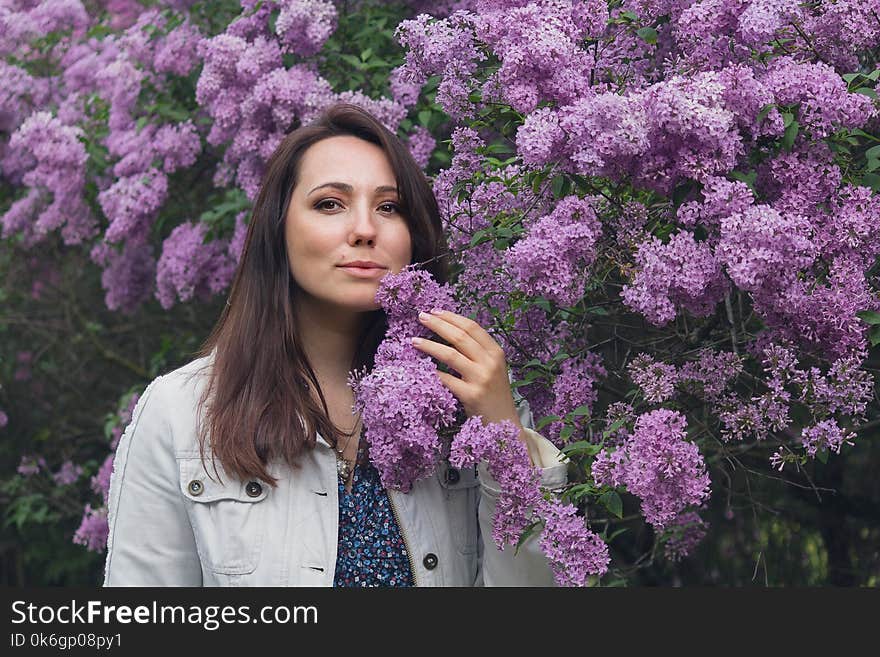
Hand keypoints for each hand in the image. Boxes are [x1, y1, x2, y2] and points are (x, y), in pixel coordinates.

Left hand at [410, 307, 526, 437]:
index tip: (435, 311)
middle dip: (438, 324)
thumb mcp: (493, 369)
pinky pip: (446, 379)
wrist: (504, 424)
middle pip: (460, 336)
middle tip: (421, 317)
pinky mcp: (471, 395)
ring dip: (429, 345)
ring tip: (414, 341)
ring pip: (450, 354)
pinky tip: (420, 369)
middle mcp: (490, 362)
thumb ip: (477, 352)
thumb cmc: (494, 395)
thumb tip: (449, 332)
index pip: (472, 327)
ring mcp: (481, 379)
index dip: (452, 317)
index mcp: (496, 352)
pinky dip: (431, 372)